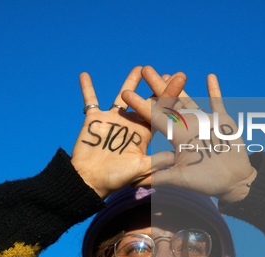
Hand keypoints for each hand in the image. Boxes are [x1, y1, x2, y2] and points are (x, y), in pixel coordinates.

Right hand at [71, 67, 184, 198]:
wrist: (90, 181)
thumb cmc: (116, 178)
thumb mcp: (140, 169)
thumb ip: (157, 161)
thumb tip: (177, 155)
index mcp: (143, 133)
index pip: (159, 112)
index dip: (170, 96)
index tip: (180, 81)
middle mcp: (130, 124)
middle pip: (145, 101)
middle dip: (156, 86)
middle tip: (169, 73)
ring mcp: (112, 120)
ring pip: (122, 97)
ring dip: (130, 82)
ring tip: (140, 68)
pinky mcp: (94, 119)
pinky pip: (90, 101)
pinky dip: (87, 89)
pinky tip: (84, 74)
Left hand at [122, 67, 256, 202]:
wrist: (233, 182)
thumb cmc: (206, 182)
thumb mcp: (179, 179)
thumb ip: (158, 177)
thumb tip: (133, 183)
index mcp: (176, 137)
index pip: (155, 118)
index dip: (141, 105)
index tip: (127, 93)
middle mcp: (187, 126)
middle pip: (169, 103)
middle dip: (158, 86)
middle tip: (145, 69)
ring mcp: (204, 122)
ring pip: (189, 99)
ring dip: (180, 84)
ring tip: (171, 70)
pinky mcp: (222, 121)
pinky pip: (217, 102)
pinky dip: (214, 90)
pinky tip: (210, 76)